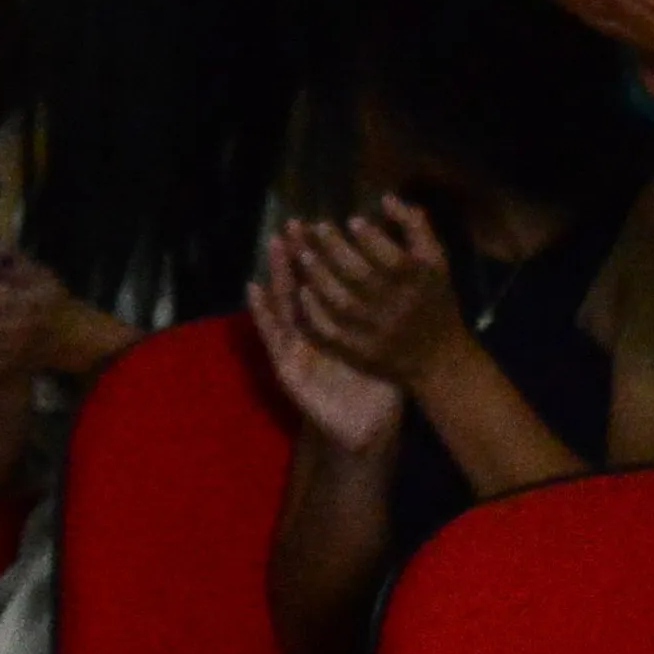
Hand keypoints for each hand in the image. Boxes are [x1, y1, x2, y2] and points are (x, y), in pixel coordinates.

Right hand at [251, 236, 403, 452]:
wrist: (366, 428)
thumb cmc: (378, 388)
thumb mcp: (386, 344)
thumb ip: (387, 315)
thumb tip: (399, 277)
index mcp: (338, 325)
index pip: (327, 283)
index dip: (322, 255)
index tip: (321, 225)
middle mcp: (315, 332)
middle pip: (303, 286)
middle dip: (297, 255)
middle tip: (293, 224)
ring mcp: (297, 347)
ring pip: (284, 304)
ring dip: (277, 274)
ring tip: (275, 245)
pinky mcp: (285, 366)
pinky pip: (273, 335)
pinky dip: (262, 312)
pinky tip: (254, 289)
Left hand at [275, 200, 465, 388]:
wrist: (439, 359)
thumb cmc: (436, 300)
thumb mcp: (437, 261)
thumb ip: (416, 228)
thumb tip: (386, 198)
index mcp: (419, 283)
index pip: (391, 257)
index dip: (370, 238)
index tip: (351, 220)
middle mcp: (397, 307)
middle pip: (360, 277)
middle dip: (335, 250)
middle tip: (317, 228)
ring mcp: (375, 332)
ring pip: (341, 303)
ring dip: (319, 277)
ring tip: (303, 254)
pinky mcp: (359, 353)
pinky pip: (330, 332)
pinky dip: (314, 312)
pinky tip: (301, 293)